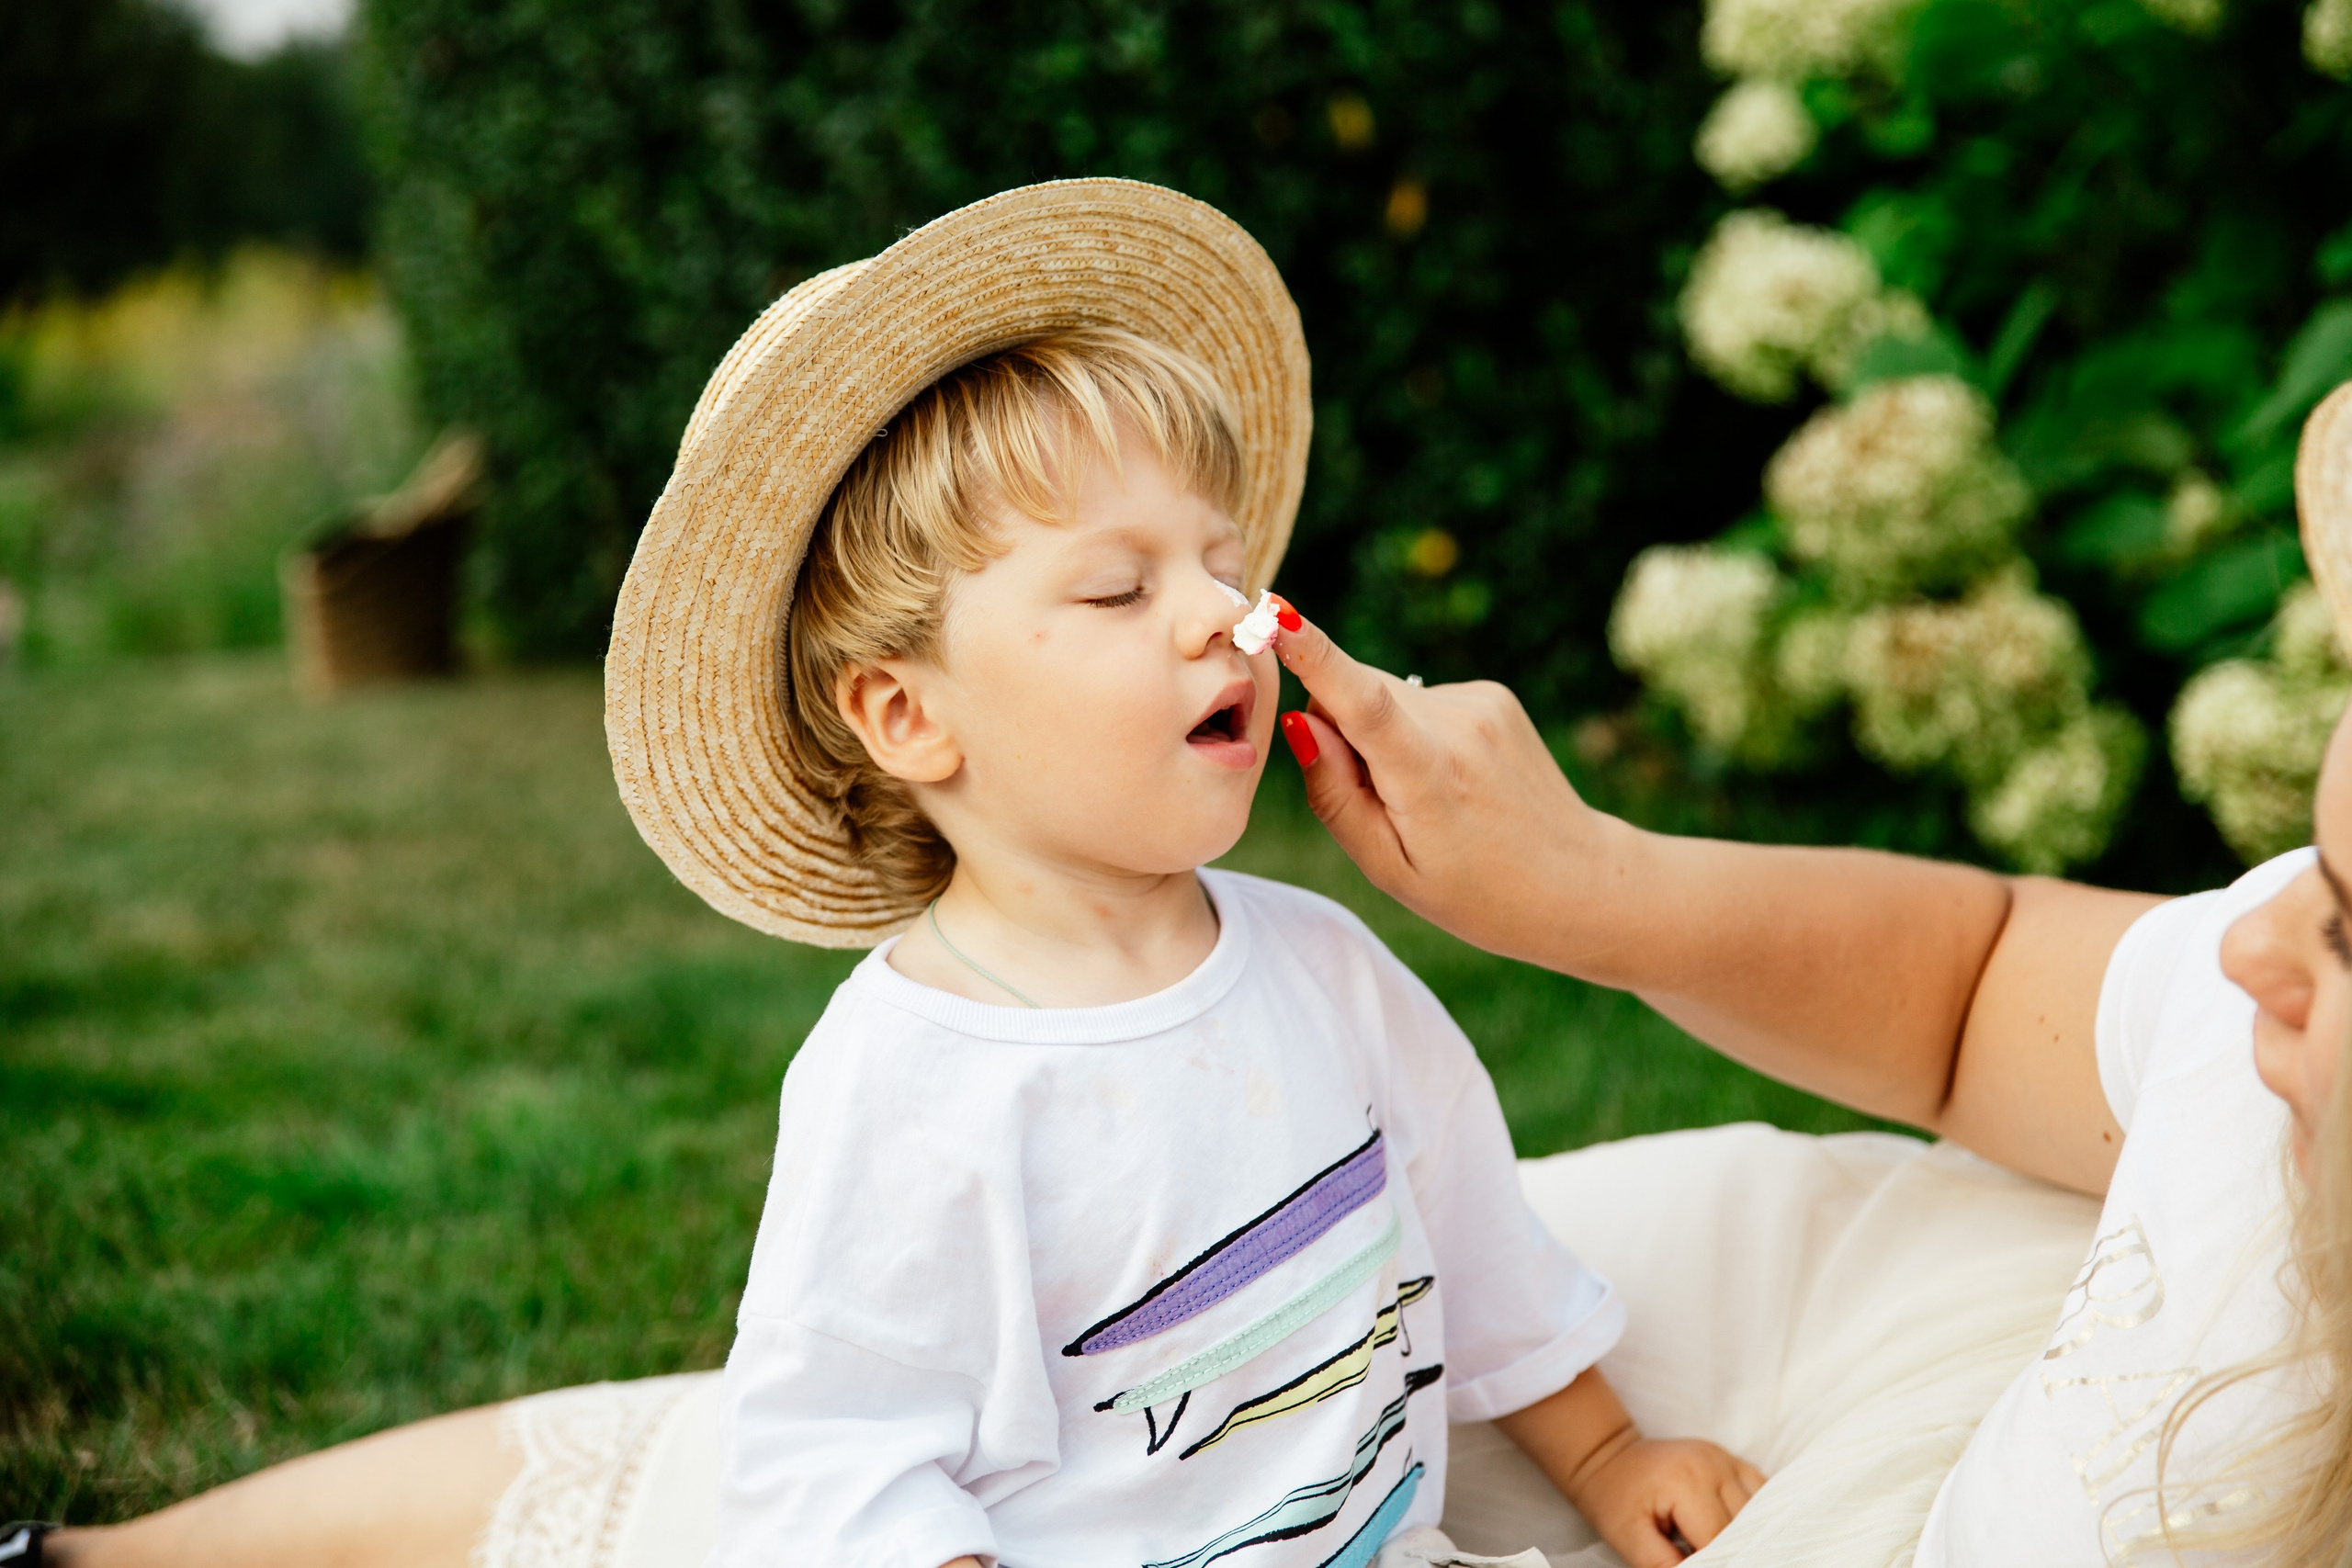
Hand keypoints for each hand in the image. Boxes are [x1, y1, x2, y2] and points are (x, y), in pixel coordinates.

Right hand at [1274, 610, 1614, 967]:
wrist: (1575, 880)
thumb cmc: (1473, 892)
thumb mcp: (1389, 867)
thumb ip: (1335, 795)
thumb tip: (1300, 720)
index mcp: (1428, 775)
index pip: (1361, 701)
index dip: (1314, 654)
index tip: (1276, 613)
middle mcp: (1458, 725)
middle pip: (1358, 691)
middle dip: (1339, 726)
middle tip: (1374, 796)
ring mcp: (1481, 703)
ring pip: (1386, 694)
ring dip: (1382, 733)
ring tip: (1424, 796)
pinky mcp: (1494, 694)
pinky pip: (1420, 700)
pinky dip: (1415, 731)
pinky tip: (1451, 778)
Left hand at [1566, 1433, 1765, 1566]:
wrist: (1609, 1458)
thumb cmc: (1614, 1499)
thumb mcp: (1628, 1537)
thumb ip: (1661, 1564)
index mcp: (1687, 1482)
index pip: (1719, 1540)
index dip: (1717, 1565)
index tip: (1699, 1566)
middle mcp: (1714, 1465)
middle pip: (1743, 1527)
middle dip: (1733, 1554)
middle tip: (1714, 1560)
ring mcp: (1726, 1459)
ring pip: (1758, 1511)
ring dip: (1748, 1536)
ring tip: (1730, 1554)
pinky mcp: (1732, 1461)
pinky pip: (1760, 1492)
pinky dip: (1757, 1516)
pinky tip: (1745, 1534)